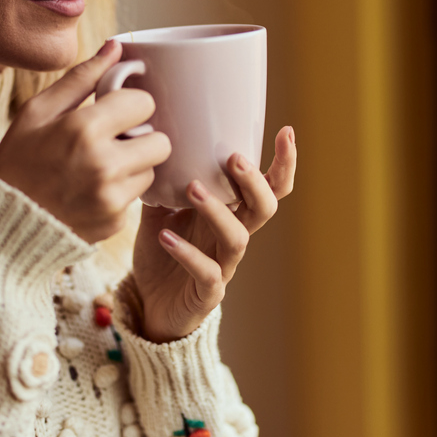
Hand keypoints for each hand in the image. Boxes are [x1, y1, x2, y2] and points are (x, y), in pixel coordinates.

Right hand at [0, 40, 172, 243]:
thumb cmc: (17, 161)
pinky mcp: (116, 223)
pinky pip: (137, 199)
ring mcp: (112, 198)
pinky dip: (121, 192)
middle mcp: (104, 165)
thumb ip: (81, 78)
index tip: (114, 111)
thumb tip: (116, 47)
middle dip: (141, 137)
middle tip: (114, 140)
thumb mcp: (37, 112)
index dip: (131, 104)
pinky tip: (92, 192)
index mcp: (84, 129)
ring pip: (151, 171)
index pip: (144, 103)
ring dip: (133, 166)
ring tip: (99, 167)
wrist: (2, 224)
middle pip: (161, 141)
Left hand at [132, 125, 295, 341]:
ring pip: (238, 238)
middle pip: (264, 209)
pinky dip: (187, 253)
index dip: (283, 163)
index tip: (287, 131)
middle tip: (234, 158)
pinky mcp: (207, 293)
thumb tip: (153, 141)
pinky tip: (164, 236)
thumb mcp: (160, 209)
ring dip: (217, 211)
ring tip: (192, 188)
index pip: (268, 187)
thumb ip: (163, 180)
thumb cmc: (162, 252)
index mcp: (231, 213)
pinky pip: (207, 273)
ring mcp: (224, 266)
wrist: (149, 305)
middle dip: (254, 182)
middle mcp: (233, 237)